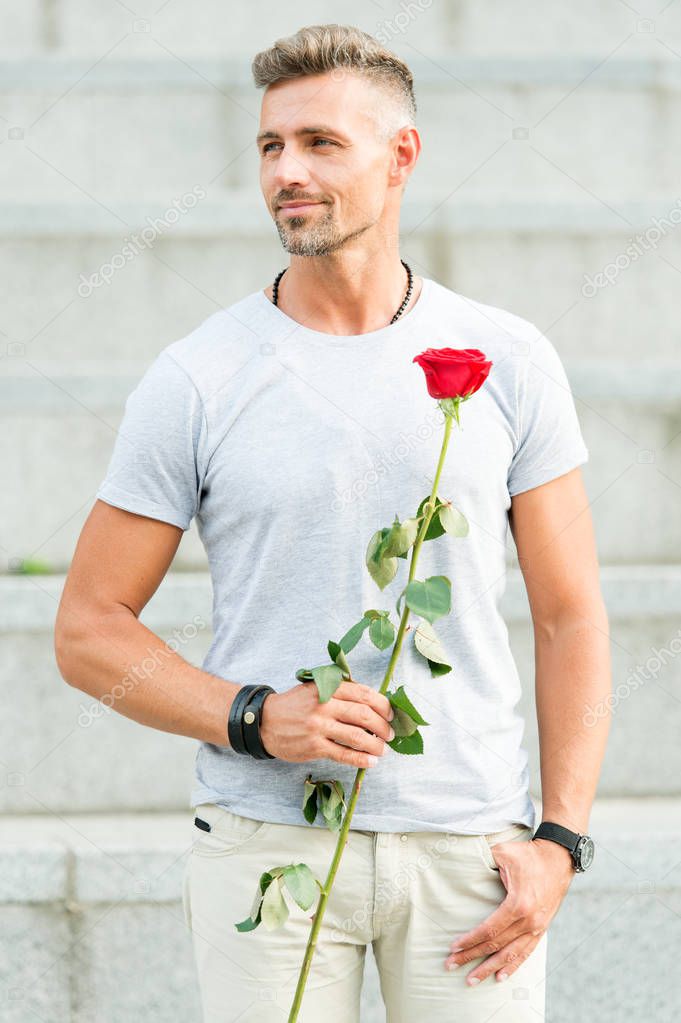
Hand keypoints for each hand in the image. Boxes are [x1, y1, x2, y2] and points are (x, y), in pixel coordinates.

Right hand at [259, 680, 394, 767]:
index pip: (364, 694)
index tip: (391, 714)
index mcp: (328, 687)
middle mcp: (325, 705)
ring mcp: (319, 727)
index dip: (383, 705)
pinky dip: (361, 759)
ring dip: (376, 745)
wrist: (265, 721)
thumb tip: (372, 701)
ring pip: (357, 736)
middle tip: (390, 734)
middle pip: (364, 715)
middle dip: (383, 726)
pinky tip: (371, 762)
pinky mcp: (314, 746)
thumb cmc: (296, 704)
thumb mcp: (316, 687)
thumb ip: (340, 690)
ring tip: (383, 750)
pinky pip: (343, 754)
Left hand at [444, 836, 574, 984]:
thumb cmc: (529, 854)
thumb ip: (483, 858)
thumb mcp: (504, 852)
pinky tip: (500, 976)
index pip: (489, 930)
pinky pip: (526, 952)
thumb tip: (461, 861)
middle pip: (496, 945)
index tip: (453, 947)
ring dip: (489, 968)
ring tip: (472, 979)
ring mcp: (537, 928)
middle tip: (451, 965)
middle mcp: (528, 921)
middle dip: (472, 957)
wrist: (559, 858)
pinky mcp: (542, 929)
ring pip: (510, 955)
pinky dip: (513, 966)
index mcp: (518, 905)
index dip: (470, 940)